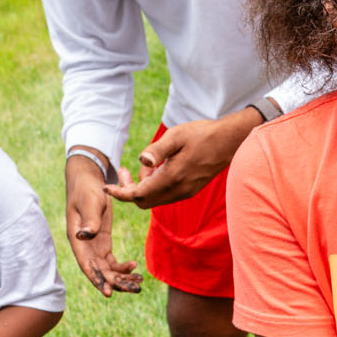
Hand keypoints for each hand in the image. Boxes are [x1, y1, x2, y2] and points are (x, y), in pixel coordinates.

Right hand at [66, 154, 142, 295]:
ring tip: (139, 283)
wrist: (89, 180)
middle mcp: (85, 247)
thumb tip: (85, 235)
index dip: (98, 280)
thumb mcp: (90, 202)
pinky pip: (112, 261)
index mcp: (78, 240)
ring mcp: (94, 246)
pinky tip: (135, 268)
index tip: (109, 293)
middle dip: (117, 283)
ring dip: (122, 277)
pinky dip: (123, 267)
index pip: (87, 265)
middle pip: (100, 272)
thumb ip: (90, 219)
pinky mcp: (103, 242)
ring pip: (107, 269)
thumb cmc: (87, 189)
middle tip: (136, 289)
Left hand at [105, 109, 261, 209]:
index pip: (138, 195)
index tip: (107, 187)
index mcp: (172, 178)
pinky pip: (165, 195)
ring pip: (155, 199)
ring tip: (149, 164)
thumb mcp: (176, 136)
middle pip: (144, 202)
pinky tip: (160, 168)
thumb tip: (141, 161)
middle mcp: (178, 191)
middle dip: (130, 190)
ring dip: (144, 186)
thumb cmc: (202, 134)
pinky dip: (155, 186)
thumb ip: (157, 150)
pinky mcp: (189, 190)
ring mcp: (185, 193)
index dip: (119, 193)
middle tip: (126, 170)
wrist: (229, 142)